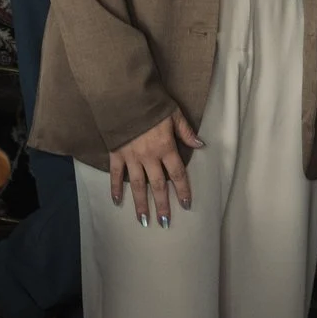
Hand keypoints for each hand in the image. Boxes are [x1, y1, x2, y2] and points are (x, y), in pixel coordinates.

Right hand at [107, 111, 203, 226]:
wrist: (125, 95)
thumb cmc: (151, 103)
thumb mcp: (174, 114)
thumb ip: (186, 132)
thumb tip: (200, 144)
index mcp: (166, 147)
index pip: (178, 174)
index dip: (183, 190)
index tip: (186, 205)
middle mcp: (149, 156)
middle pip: (158, 185)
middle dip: (162, 205)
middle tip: (164, 222)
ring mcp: (131, 157)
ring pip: (138, 185)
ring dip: (141, 204)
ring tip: (143, 220)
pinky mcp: (116, 154)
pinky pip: (116, 174)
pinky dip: (115, 188)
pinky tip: (117, 201)